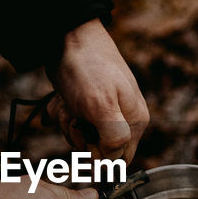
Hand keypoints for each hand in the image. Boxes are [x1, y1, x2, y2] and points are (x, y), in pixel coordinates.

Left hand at [46, 19, 148, 162]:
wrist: (67, 36)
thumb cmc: (87, 68)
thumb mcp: (102, 106)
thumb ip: (113, 138)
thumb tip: (113, 162)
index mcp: (135, 120)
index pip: (121, 160)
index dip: (99, 156)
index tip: (87, 137)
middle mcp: (123, 118)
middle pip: (98, 150)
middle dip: (80, 136)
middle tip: (77, 113)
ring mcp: (103, 110)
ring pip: (82, 137)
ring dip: (69, 123)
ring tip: (68, 102)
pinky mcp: (86, 103)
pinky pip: (72, 122)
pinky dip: (62, 113)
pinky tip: (62, 98)